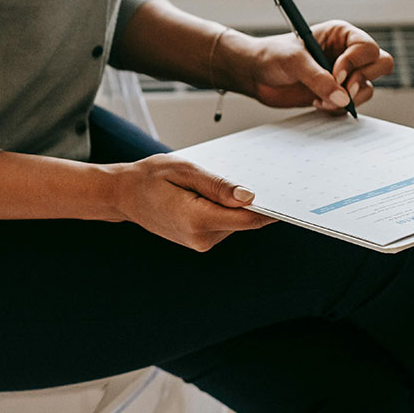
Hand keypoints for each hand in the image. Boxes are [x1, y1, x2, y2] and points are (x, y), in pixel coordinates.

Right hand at [110, 154, 275, 250]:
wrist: (124, 195)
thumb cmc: (151, 177)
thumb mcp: (185, 170)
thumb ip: (218, 185)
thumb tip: (249, 197)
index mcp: (197, 220)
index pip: (247, 218)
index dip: (271, 208)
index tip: (289, 196)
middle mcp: (201, 238)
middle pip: (244, 220)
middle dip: (251, 201)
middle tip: (259, 174)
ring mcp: (200, 243)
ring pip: (234, 222)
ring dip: (234, 204)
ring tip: (215, 182)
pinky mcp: (199, 241)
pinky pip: (223, 224)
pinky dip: (224, 209)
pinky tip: (210, 193)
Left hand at [229, 21, 393, 111]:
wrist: (255, 75)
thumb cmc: (271, 56)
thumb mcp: (293, 61)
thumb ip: (318, 79)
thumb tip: (343, 99)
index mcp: (341, 34)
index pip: (367, 48)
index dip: (355, 63)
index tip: (336, 75)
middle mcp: (347, 53)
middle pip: (381, 64)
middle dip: (363, 80)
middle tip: (342, 91)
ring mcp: (344, 75)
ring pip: (369, 88)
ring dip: (349, 99)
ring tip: (320, 99)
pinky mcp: (336, 94)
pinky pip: (352, 105)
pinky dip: (338, 109)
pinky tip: (316, 103)